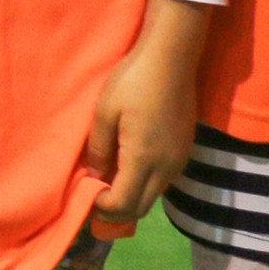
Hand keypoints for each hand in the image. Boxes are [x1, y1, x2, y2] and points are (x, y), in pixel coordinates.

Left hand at [84, 0, 209, 222]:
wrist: (171, 58)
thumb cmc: (133, 81)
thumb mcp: (104, 112)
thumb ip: (98, 149)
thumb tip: (94, 176)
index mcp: (144, 160)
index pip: (123, 204)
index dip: (101, 207)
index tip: (84, 195)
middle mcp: (166, 168)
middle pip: (140, 209)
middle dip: (114, 210)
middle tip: (91, 196)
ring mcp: (179, 161)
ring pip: (152, 196)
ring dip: (130, 198)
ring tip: (106, 181)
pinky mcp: (184, 151)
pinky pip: (162, 181)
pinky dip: (143, 185)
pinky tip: (126, 167)